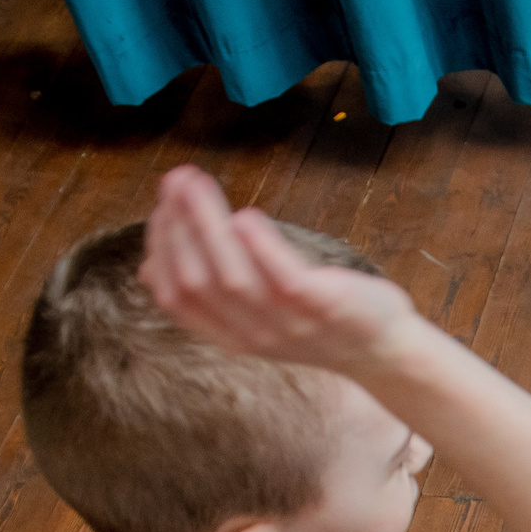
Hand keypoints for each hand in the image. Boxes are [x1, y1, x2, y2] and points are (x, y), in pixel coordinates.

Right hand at [139, 164, 420, 371]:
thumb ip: (210, 296)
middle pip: (196, 282)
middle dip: (177, 227)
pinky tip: (246, 215)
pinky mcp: (322, 309)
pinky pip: (283, 281)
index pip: (176, 295)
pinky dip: (261, 248)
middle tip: (175, 180)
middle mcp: (252, 335)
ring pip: (230, 277)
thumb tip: (147, 269)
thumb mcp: (256, 314)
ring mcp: (287, 325)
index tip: (162, 206)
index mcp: (229, 335)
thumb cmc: (318, 321)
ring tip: (196, 183)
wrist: (384, 351)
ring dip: (207, 225)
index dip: (161, 248)